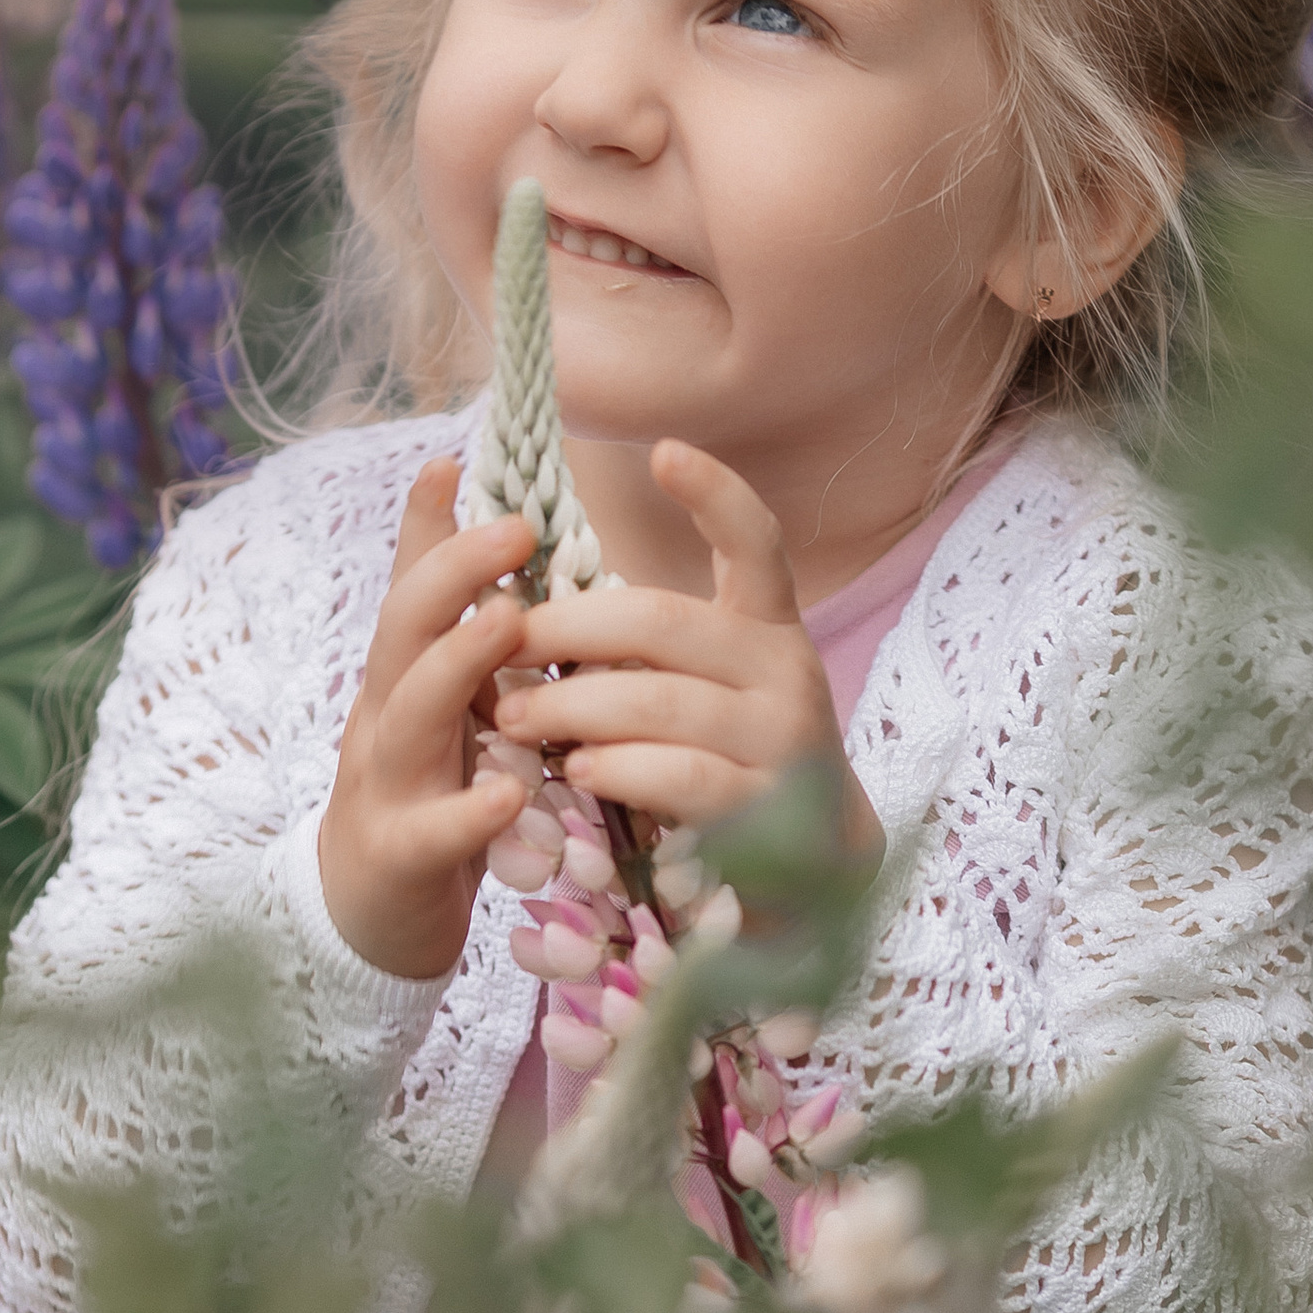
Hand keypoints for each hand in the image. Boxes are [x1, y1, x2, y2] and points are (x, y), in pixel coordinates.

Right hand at [318, 462, 535, 976]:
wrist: (365, 917)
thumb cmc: (421, 790)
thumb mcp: (436, 700)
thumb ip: (451, 618)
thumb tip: (464, 506)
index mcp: (403, 676)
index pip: (410, 587)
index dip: (428, 527)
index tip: (454, 458)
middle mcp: (386, 719)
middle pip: (402, 633)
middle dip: (451, 575)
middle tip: (515, 527)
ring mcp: (387, 787)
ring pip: (411, 717)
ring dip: (457, 667)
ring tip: (508, 624)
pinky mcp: (402, 859)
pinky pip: (433, 832)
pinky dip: (471, 811)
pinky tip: (514, 791)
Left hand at [495, 441, 883, 866]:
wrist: (813, 861)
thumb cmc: (728, 751)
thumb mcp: (705, 680)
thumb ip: (646, 638)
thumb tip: (527, 584)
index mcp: (768, 623)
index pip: (756, 541)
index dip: (716, 494)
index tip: (664, 451)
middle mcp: (786, 669)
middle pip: (663, 622)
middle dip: (565, 629)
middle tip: (499, 641)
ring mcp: (784, 740)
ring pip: (662, 702)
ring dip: (571, 707)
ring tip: (512, 718)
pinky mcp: (770, 810)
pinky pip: (683, 777)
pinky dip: (620, 769)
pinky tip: (577, 771)